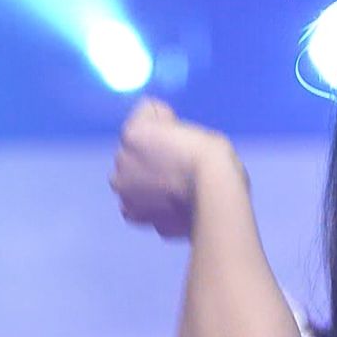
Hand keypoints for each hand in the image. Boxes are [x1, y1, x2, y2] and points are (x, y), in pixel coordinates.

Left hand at [109, 97, 233, 238]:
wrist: (215, 196)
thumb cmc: (209, 158)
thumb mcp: (191, 127)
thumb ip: (167, 129)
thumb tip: (161, 128)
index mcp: (133, 133)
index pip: (146, 117)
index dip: (166, 124)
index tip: (183, 136)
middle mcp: (121, 162)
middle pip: (134, 153)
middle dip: (150, 158)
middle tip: (182, 165)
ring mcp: (126, 193)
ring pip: (133, 184)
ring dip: (147, 185)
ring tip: (179, 188)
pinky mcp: (138, 219)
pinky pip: (142, 210)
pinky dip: (155, 209)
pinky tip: (176, 206)